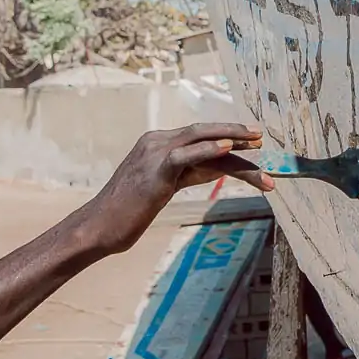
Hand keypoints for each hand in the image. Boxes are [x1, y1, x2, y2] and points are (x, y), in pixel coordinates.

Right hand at [72, 123, 272, 256]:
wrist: (98, 227)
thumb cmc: (128, 212)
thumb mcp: (162, 188)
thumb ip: (185, 173)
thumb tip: (215, 168)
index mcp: (156, 144)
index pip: (199, 137)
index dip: (227, 138)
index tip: (251, 142)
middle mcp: (155, 141)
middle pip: (203, 132)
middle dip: (234, 131)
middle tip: (260, 135)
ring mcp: (153, 153)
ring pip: (200, 138)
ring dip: (232, 139)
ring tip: (257, 142)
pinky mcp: (154, 170)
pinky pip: (185, 154)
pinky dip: (208, 149)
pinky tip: (228, 147)